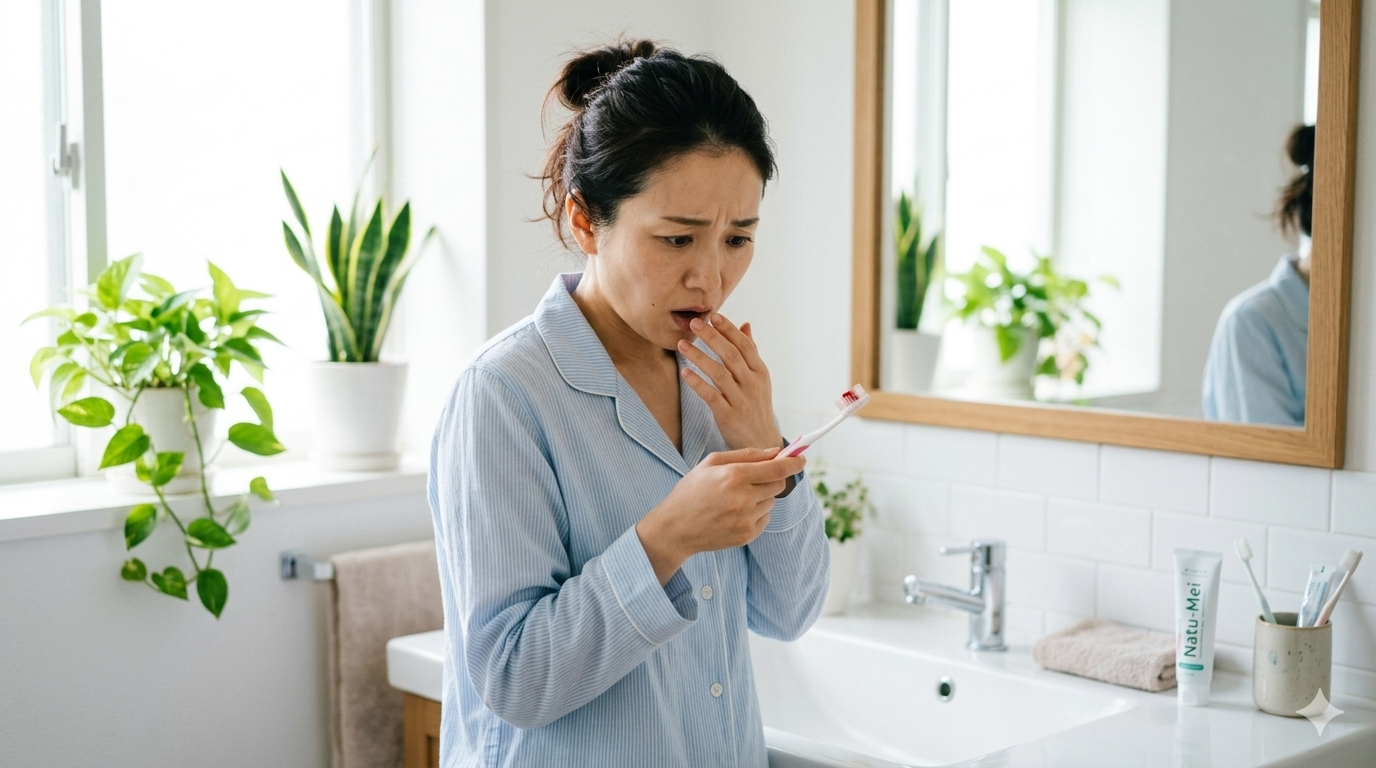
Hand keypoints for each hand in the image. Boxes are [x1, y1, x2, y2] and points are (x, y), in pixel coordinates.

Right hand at [636, 447, 805, 584]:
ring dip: (761, 497)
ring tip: (735, 499)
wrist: (675, 528)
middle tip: (755, 479)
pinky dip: (755, 513)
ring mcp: (746, 519)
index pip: (778, 469)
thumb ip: (746, 455)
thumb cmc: (691, 491)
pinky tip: (734, 513)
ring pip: (771, 502)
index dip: (794, 462)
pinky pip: (765, 519)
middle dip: (773, 478)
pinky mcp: (747, 535)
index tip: (802, 459)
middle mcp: (743, 498)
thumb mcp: (711, 463)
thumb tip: (775, 452)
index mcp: (734, 476)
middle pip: (779, 484)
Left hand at [678, 313, 782, 450]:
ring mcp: (741, 400)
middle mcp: (752, 384)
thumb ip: (751, 352)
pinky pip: (711, 396)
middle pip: (730, 355)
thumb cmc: (756, 406)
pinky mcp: (728, 416)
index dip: (729, 329)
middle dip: (711, 337)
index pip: (744, 345)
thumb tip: (745, 324)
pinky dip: (697, 383)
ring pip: (719, 373)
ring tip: (682, 344)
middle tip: (694, 323)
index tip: (713, 315)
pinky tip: (685, 372)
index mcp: (760, 372)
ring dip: (699, 356)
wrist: (762, 442)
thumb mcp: (759, 379)